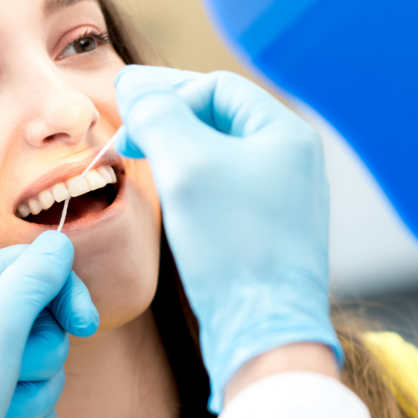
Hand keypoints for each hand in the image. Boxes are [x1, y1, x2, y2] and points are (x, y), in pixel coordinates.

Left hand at [0, 231, 98, 417]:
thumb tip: (59, 242)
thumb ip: (34, 277)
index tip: (86, 326)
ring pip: (48, 372)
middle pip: (47, 325)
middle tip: (8, 372)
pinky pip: (39, 410)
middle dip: (38, 358)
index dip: (66, 296)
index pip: (34, 270)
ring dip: (30, 397)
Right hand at [115, 66, 340, 412]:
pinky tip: (170, 197)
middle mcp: (292, 161)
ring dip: (176, 150)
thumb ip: (158, 116)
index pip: (216, 88)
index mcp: (286, 134)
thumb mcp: (185, 166)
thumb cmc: (232, 246)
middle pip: (219, 117)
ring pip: (218, 154)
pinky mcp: (268, 231)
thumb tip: (135, 86)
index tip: (124, 119)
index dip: (165, 95)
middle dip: (168, 120)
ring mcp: (283, 197)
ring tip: (141, 159)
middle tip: (125, 132)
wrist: (263, 330)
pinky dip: (191, 183)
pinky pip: (224, 188)